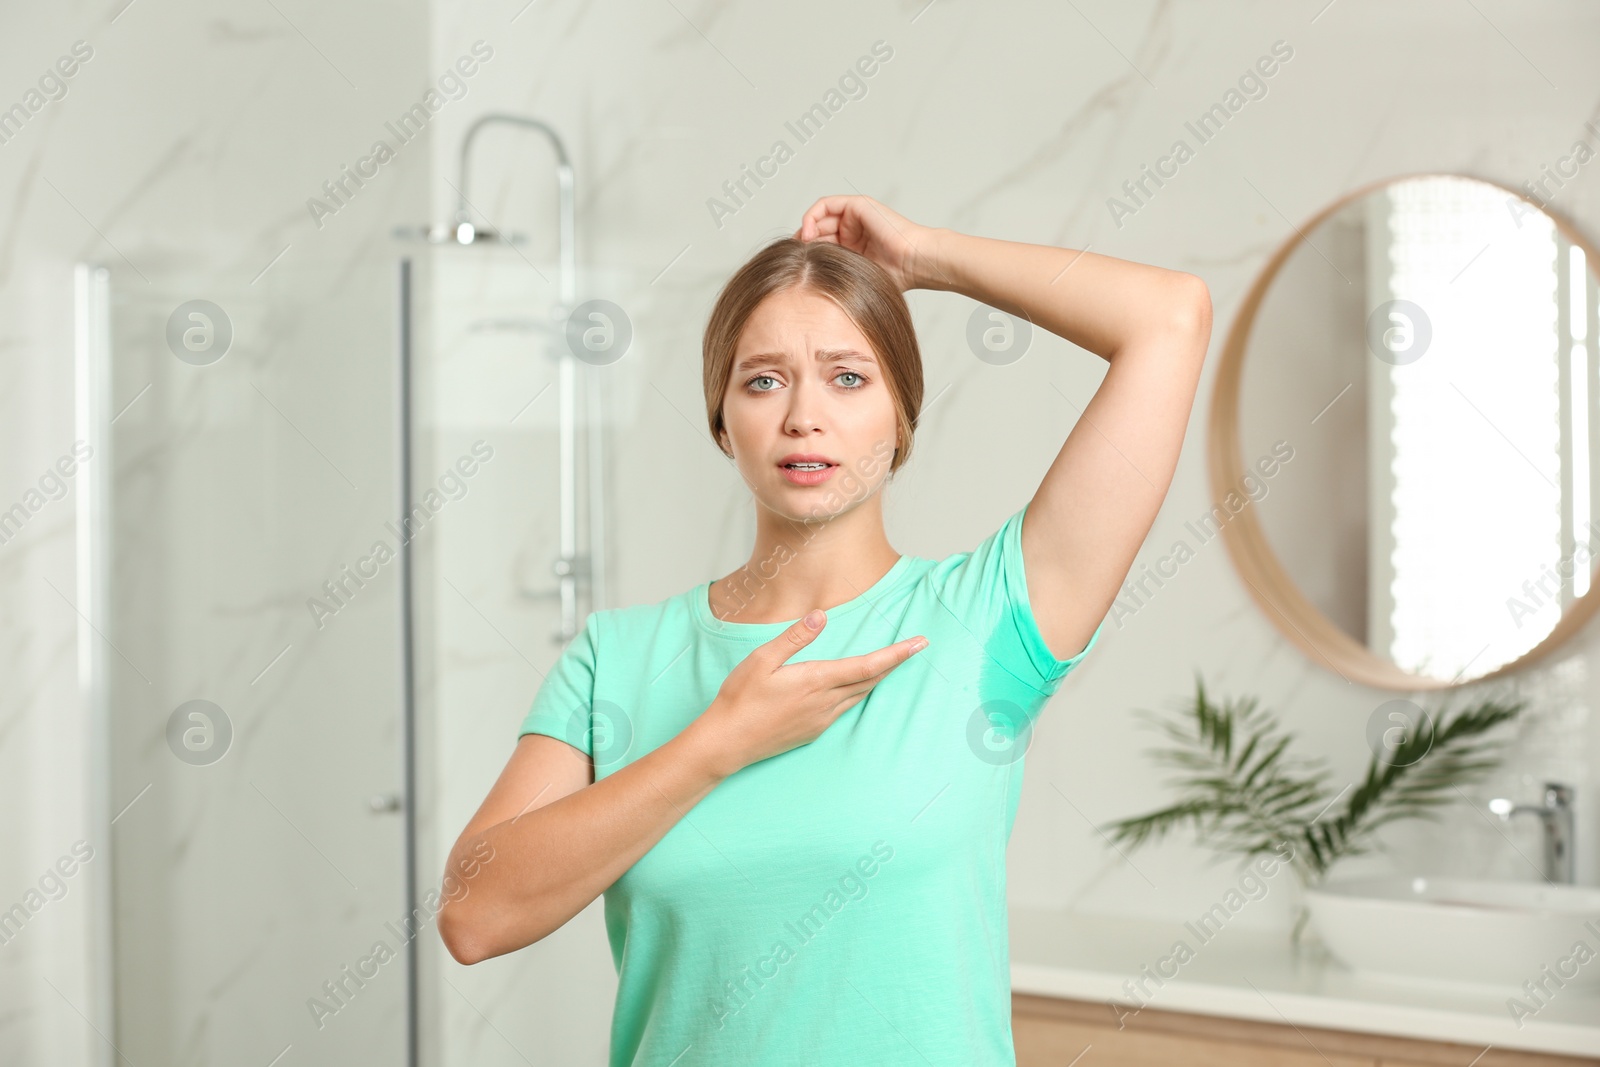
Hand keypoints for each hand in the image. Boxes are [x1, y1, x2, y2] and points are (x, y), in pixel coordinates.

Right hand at [686, 610, 928, 776]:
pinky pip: (844, 709)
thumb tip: (822, 615)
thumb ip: (795, 637)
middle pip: (871, 681)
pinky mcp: (813, 731)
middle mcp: (825, 703)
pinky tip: (853, 687)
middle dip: (895, 663)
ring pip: (859, 696)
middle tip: (916, 647)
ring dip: (877, 678)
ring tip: (891, 663)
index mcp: (816, 681)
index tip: (920, 643)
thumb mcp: (762, 660)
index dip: (897, 654)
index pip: (868, 666)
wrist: (727, 743)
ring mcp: (821, 720)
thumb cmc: (740, 699)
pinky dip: (857, 693)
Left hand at [793, 194, 941, 291]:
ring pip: (820, 218)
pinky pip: (826, 205)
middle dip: (804, 242)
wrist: (914, 262)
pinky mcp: (857, 205)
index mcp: (855, 247)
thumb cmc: (896, 276)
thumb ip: (836, 275)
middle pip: (818, 230)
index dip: (807, 253)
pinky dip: (812, 216)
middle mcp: (855, 230)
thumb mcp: (856, 277)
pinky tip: (807, 233)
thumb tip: (806, 286)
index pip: (823, 245)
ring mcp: (856, 216)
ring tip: (801, 245)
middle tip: (793, 255)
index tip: (797, 266)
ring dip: (806, 229)